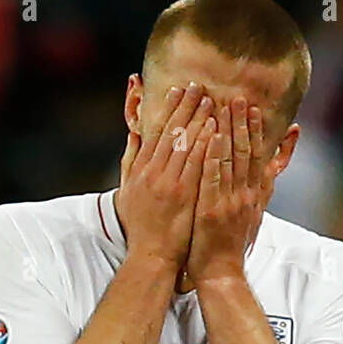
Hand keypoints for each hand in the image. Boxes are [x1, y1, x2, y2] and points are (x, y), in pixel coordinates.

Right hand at [116, 81, 215, 270]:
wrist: (151, 256)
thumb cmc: (142, 227)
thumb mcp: (127, 190)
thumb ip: (130, 160)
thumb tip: (134, 134)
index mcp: (141, 169)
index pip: (156, 132)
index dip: (169, 109)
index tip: (179, 91)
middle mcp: (153, 172)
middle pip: (171, 132)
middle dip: (186, 107)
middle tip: (199, 87)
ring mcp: (168, 183)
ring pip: (184, 144)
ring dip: (198, 120)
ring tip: (211, 101)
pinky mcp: (183, 195)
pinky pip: (196, 164)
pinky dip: (204, 144)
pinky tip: (215, 129)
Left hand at [187, 98, 270, 285]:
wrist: (222, 275)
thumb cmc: (230, 248)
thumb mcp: (252, 218)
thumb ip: (260, 193)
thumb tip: (269, 173)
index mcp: (252, 196)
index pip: (258, 156)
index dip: (255, 131)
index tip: (253, 108)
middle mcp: (245, 195)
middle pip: (246, 152)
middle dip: (242, 123)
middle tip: (238, 97)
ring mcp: (230, 202)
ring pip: (231, 160)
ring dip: (227, 131)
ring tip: (223, 107)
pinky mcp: (212, 211)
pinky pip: (212, 179)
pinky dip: (211, 157)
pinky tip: (208, 138)